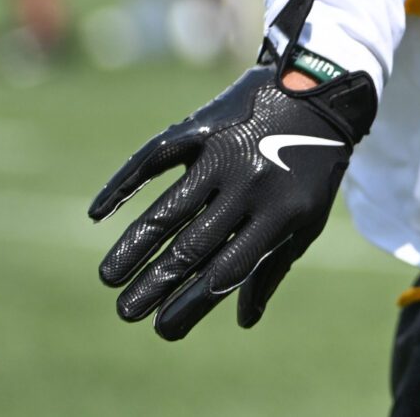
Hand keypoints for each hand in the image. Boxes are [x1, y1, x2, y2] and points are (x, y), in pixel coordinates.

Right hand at [89, 0, 375, 339]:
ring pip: (168, 209)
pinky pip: (154, 158)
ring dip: (133, 246)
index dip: (191, 303)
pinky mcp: (202, 127)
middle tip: (124, 312)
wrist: (321, 90)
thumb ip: (273, 266)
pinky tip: (98, 212)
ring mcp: (223, 154)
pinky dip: (123, 184)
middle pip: (191, 246)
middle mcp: (249, 186)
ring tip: (108, 277)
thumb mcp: (307, 217)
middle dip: (154, 284)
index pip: (226, 271)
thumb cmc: (312, 166)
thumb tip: (244, 320)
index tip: (161, 330)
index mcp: (279, 214)